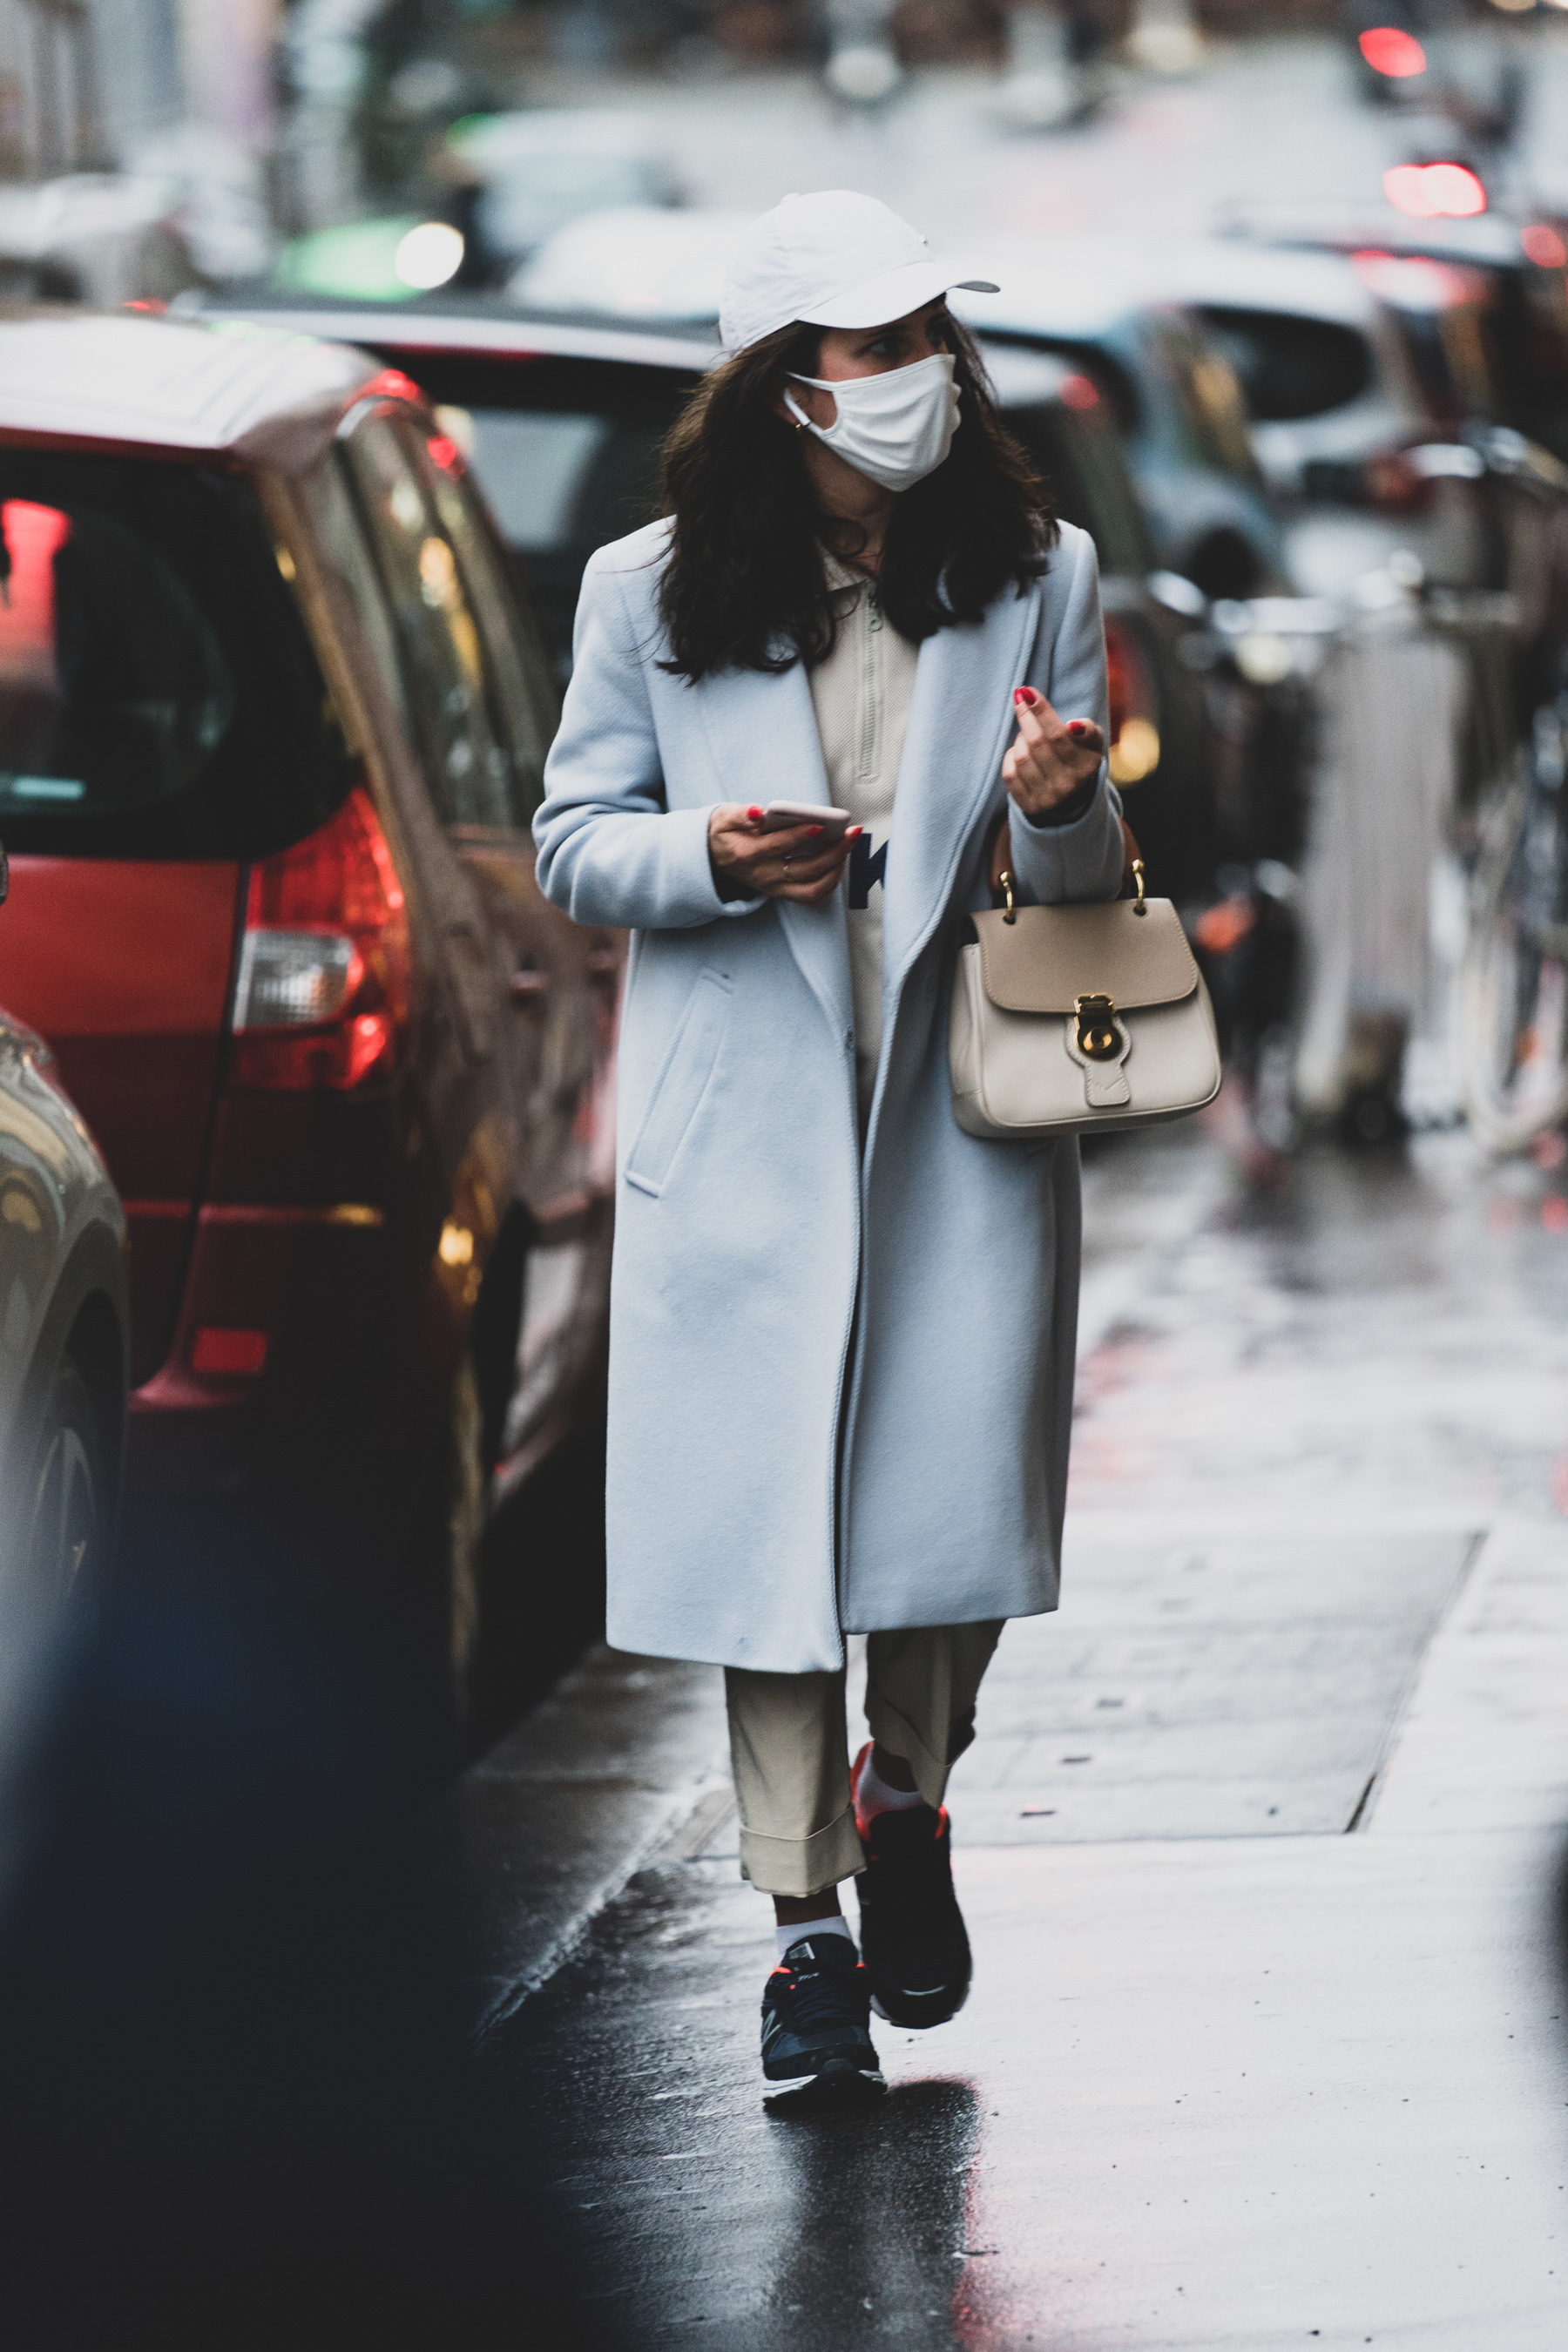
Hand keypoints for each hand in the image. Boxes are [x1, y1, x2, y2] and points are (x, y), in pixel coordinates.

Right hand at [708, 805, 860, 905]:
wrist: (715, 858)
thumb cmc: (726, 834)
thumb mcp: (725, 818)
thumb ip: (742, 814)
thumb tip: (760, 811)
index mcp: (748, 855)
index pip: (776, 846)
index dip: (799, 836)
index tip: (820, 825)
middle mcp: (764, 876)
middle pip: (804, 869)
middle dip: (833, 852)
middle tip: (851, 833)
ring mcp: (775, 888)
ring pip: (813, 889)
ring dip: (835, 870)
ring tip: (847, 847)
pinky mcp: (783, 893)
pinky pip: (812, 897)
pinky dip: (830, 884)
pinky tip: (838, 863)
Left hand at [1001, 687, 1104, 820]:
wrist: (1069, 791)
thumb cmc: (1078, 753)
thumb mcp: (1091, 740)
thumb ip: (1088, 729)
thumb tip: (1073, 726)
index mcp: (1086, 766)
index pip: (1058, 734)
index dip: (1041, 712)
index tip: (1026, 692)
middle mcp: (1068, 785)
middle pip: (1037, 743)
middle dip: (1026, 718)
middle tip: (1020, 700)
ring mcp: (1048, 798)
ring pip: (1022, 757)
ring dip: (1021, 739)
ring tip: (1027, 734)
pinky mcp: (1028, 805)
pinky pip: (1010, 774)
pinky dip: (1011, 757)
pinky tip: (1020, 753)